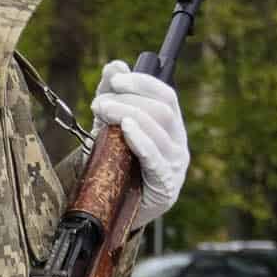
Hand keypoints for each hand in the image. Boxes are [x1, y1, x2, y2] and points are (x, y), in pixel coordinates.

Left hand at [91, 61, 188, 228]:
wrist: (116, 212)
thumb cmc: (118, 167)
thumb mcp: (112, 129)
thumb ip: (114, 97)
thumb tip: (114, 65)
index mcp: (170, 127)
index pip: (166, 95)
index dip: (142, 83)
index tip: (115, 79)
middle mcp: (178, 143)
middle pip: (161, 110)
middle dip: (128, 99)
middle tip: (99, 102)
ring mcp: (175, 165)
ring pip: (159, 128)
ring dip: (128, 113)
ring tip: (102, 110)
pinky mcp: (165, 186)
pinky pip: (156, 158)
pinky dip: (141, 139)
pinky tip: (125, 128)